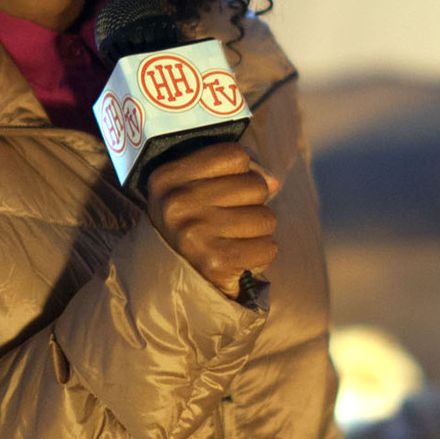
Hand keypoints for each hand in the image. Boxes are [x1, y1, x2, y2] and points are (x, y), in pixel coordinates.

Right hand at [145, 142, 278, 300]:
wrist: (169, 283)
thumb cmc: (192, 225)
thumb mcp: (197, 187)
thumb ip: (236, 171)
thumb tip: (272, 181)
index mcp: (167, 177)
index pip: (235, 155)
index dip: (242, 173)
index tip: (225, 190)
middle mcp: (176, 204)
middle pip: (255, 185)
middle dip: (252, 204)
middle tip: (227, 221)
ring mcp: (194, 234)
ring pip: (266, 217)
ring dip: (257, 231)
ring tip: (232, 240)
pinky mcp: (215, 262)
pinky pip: (268, 247)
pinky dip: (259, 255)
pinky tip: (238, 258)